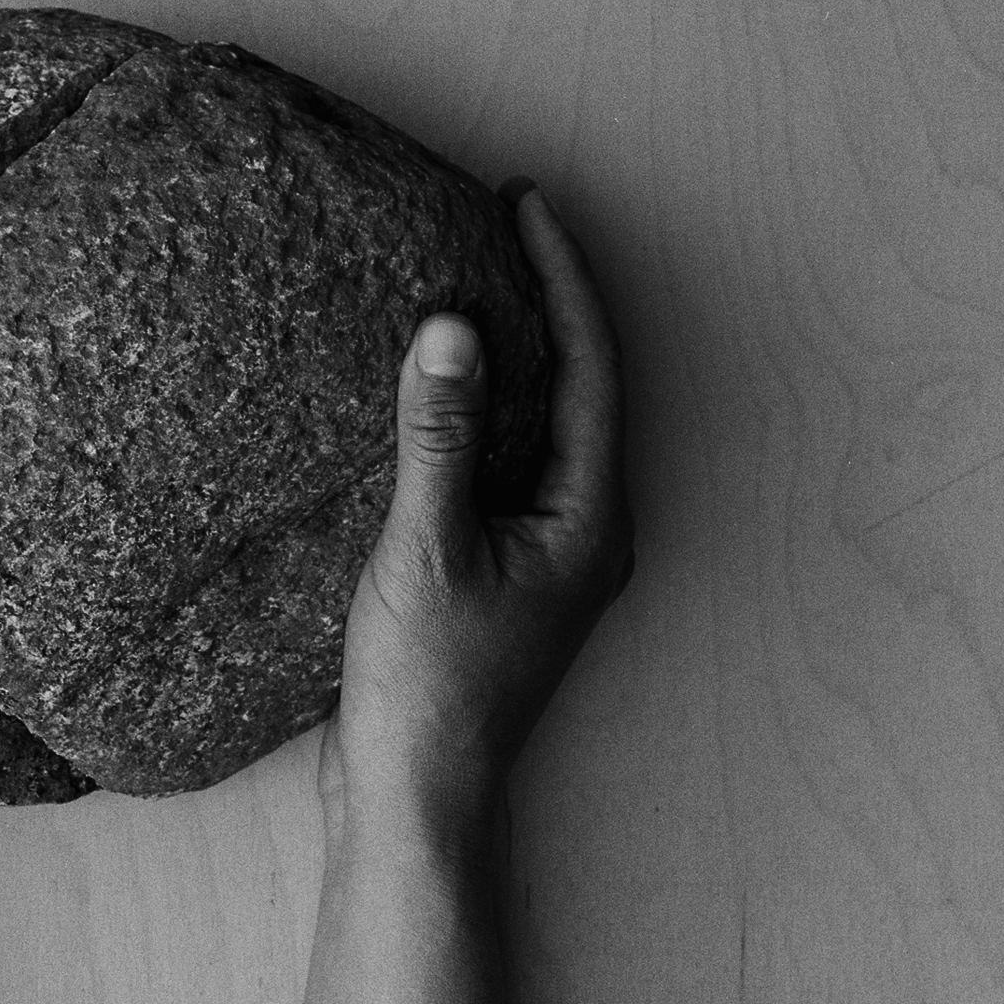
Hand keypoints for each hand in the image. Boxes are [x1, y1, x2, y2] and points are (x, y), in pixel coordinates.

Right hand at [319, 180, 634, 842]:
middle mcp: (587, 533)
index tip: (526, 206)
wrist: (413, 797)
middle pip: (580, 390)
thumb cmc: (428, 688)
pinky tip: (431, 397)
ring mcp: (549, 558)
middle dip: (543, 305)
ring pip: (543, 429)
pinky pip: (505, 469)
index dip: (562, 279)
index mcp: (590, 520)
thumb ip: (441, 437)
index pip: (591, 368)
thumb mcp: (425, 548)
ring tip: (464, 287)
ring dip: (510, 359)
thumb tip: (450, 329)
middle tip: (499, 227)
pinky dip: (477, 418)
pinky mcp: (505, 577)